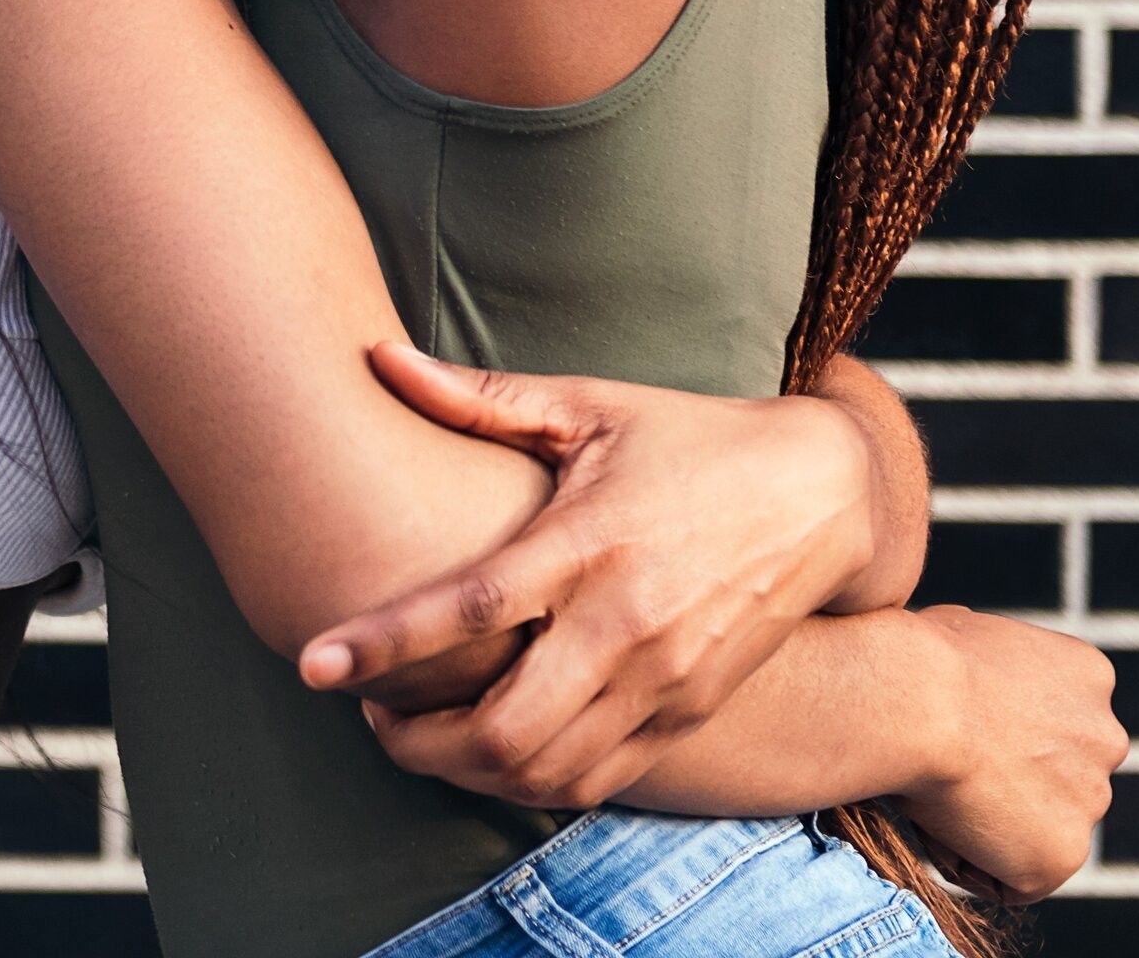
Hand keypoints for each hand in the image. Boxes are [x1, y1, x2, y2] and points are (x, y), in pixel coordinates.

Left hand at [307, 339, 884, 810]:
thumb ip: (481, 398)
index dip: (384, 643)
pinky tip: (493, 753)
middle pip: (503, 725)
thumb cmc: (691, 439)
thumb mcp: (591, 406)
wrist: (825, 495)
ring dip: (466, 771)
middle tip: (369, 715)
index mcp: (588, 542)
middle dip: (415, 740)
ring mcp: (663, 680)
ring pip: (547, 770)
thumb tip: (379, 357)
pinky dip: (531, 782)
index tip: (313, 664)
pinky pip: (598, 779)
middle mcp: (626, 623)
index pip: (470, 608)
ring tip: (419, 738)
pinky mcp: (690, 714)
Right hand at [893, 608, 1122, 901]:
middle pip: (1056, 777)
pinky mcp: (1063, 856)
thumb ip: (989, 662)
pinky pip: (1015, 878)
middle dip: (1008, 781)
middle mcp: (1107, 739)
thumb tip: (962, 676)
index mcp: (1089, 676)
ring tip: (933, 797)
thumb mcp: (965, 630)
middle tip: (944, 771)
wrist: (917, 702)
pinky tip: (937, 826)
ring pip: (1037, 830)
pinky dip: (974, 864)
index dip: (999, 733)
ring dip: (991, 825)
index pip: (1054, 720)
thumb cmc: (918, 657)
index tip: (956, 732)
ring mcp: (1091, 801)